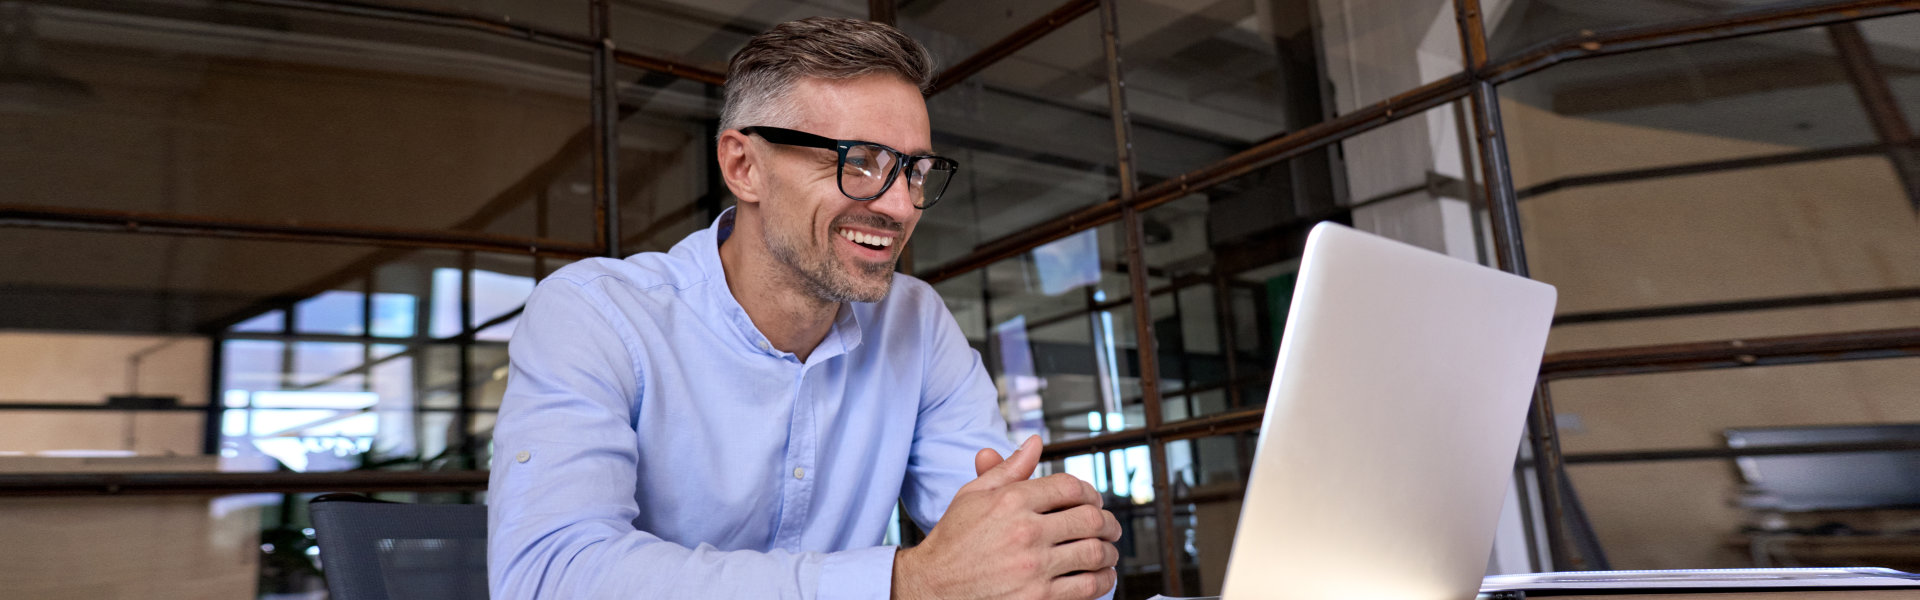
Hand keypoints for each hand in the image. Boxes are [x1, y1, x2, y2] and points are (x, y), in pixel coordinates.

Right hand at [893, 435, 1122, 599]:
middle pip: (1090, 518)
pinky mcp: (1038, 599)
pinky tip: (1100, 577)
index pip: (1070, 487)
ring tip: (1108, 552)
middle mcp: (1025, 531)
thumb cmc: (953, 542)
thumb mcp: (973, 496)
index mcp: (1011, 501)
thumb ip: (1009, 469)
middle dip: (1108, 522)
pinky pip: (1087, 587)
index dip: (1090, 492)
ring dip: (1109, 552)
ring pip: (1094, 553)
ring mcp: (1033, 568)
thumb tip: (1035, 443)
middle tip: (1110, 528)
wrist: (932, 587)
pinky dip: (1102, 581)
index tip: (1094, 502)